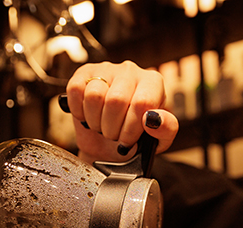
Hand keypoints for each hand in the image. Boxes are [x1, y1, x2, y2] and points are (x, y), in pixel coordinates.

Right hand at [63, 61, 178, 163]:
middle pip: (116, 101)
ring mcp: (106, 69)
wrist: (111, 144)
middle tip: (114, 135)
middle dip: (112, 128)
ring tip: (102, 126)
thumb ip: (166, 129)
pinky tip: (88, 116)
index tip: (127, 141)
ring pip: (94, 95)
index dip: (131, 128)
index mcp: (153, 82)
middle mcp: (131, 71)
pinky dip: (79, 111)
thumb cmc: (136, 138)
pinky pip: (76, 90)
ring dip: (95, 121)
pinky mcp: (84, 73)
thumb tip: (153, 119)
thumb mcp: (159, 139)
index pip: (141, 103)